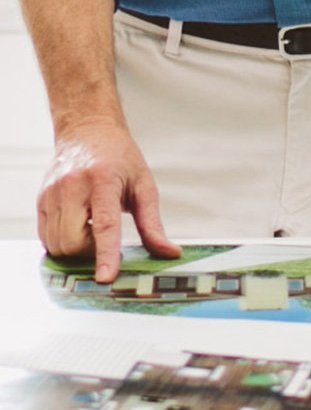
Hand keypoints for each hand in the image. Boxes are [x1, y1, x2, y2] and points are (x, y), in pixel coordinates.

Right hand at [38, 118, 180, 283]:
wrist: (89, 131)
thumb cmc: (120, 157)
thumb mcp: (144, 184)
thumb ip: (152, 223)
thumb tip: (169, 252)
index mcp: (104, 180)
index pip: (104, 224)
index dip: (106, 254)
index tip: (106, 277)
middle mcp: (73, 186)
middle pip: (73, 241)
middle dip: (89, 252)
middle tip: (103, 237)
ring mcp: (53, 193)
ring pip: (56, 245)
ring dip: (75, 249)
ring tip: (90, 227)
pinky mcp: (41, 199)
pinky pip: (45, 238)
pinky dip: (61, 242)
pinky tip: (77, 225)